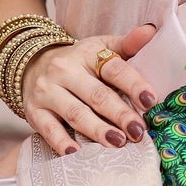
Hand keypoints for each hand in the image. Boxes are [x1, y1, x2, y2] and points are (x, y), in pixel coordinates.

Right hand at [20, 23, 158, 156]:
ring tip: (118, 142)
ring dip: (97, 130)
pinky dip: (61, 142)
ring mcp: (48, 91)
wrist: (33, 65)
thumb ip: (127, 44)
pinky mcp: (34, 111)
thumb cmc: (78, 62)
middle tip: (138, 131)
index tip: (151, 100)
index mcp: (88, 53)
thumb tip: (151, 31)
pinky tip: (76, 153)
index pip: (114, 69)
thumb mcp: (101, 47)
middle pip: (96, 94)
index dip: (134, 84)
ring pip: (75, 113)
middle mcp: (65, 70)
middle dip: (119, 114)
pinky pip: (48, 129)